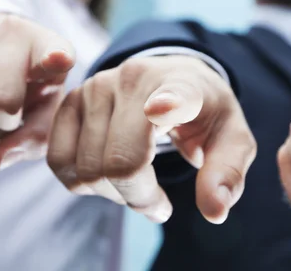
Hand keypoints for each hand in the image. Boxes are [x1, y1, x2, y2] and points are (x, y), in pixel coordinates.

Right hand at [0, 13, 75, 168]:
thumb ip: (34, 138)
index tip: (59, 60)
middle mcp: (14, 34)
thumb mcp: (48, 111)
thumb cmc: (35, 87)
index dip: (55, 59)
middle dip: (3, 130)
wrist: (4, 49)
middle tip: (9, 127)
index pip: (54, 53)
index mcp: (51, 47)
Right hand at [47, 55, 255, 223]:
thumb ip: (226, 172)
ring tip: (135, 183)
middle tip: (158, 204)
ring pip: (87, 169)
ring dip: (111, 193)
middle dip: (139, 198)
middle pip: (121, 163)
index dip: (168, 104)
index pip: (174, 94)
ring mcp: (95, 87)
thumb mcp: (230, 138)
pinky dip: (81, 182)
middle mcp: (133, 80)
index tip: (163, 110)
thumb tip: (214, 211)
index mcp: (182, 85)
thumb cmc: (201, 112)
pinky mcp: (70, 100)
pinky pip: (60, 162)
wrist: (169, 77)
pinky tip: (106, 174)